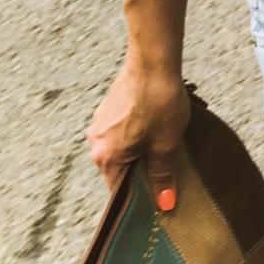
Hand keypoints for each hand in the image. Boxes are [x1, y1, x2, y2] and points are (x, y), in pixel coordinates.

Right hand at [86, 57, 189, 210]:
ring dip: (141, 145)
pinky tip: (156, 118)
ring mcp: (100, 122)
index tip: (158, 194)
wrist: (153, 61)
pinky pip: (123, 128)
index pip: (119, 190)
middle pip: (120, 166)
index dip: (141, 194)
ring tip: (164, 135)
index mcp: (105, 156)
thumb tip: (164, 203)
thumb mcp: (166, 143)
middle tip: (167, 160)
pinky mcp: (110, 106)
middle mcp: (96, 141)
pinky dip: (138, 128)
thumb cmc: (159, 101)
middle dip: (142, 166)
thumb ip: (162, 174)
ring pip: (122, 145)